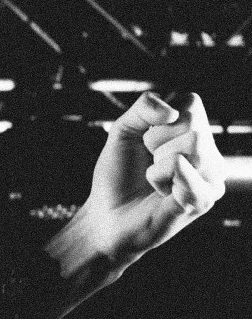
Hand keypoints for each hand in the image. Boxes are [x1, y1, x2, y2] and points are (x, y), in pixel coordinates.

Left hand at [74, 92, 226, 263]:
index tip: (146, 141)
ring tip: (155, 179)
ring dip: (157, 161)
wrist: (107, 215)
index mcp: (195, 133)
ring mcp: (211, 177)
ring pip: (193, 143)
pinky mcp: (205, 199)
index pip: (191, 102)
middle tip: (149, 163)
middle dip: (156, 140)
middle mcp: (210, 154)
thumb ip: (144, 108)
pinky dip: (159, 177)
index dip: (158, 119)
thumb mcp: (124, 132)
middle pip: (192, 123)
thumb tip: (172, 111)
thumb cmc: (118, 175)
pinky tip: (161, 193)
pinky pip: (184, 169)